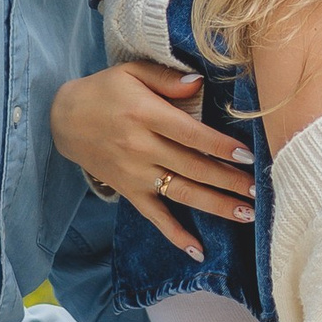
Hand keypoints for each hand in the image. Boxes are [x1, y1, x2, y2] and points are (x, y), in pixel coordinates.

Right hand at [52, 60, 252, 262]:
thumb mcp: (131, 71)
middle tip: (258, 190)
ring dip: (215, 206)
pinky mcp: (128, 190)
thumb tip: (199, 83)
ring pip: (181, 193)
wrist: (62, 118)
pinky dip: (174, 234)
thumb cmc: (104, 90)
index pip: (190, 134)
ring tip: (246, 215)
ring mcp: (135, 173)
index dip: (219, 146)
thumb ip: (166, 78)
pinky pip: (154, 216)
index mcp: (146, 115)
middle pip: (192, 167)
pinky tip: (197, 250)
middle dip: (228, 181)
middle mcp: (141, 147)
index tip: (246, 156)